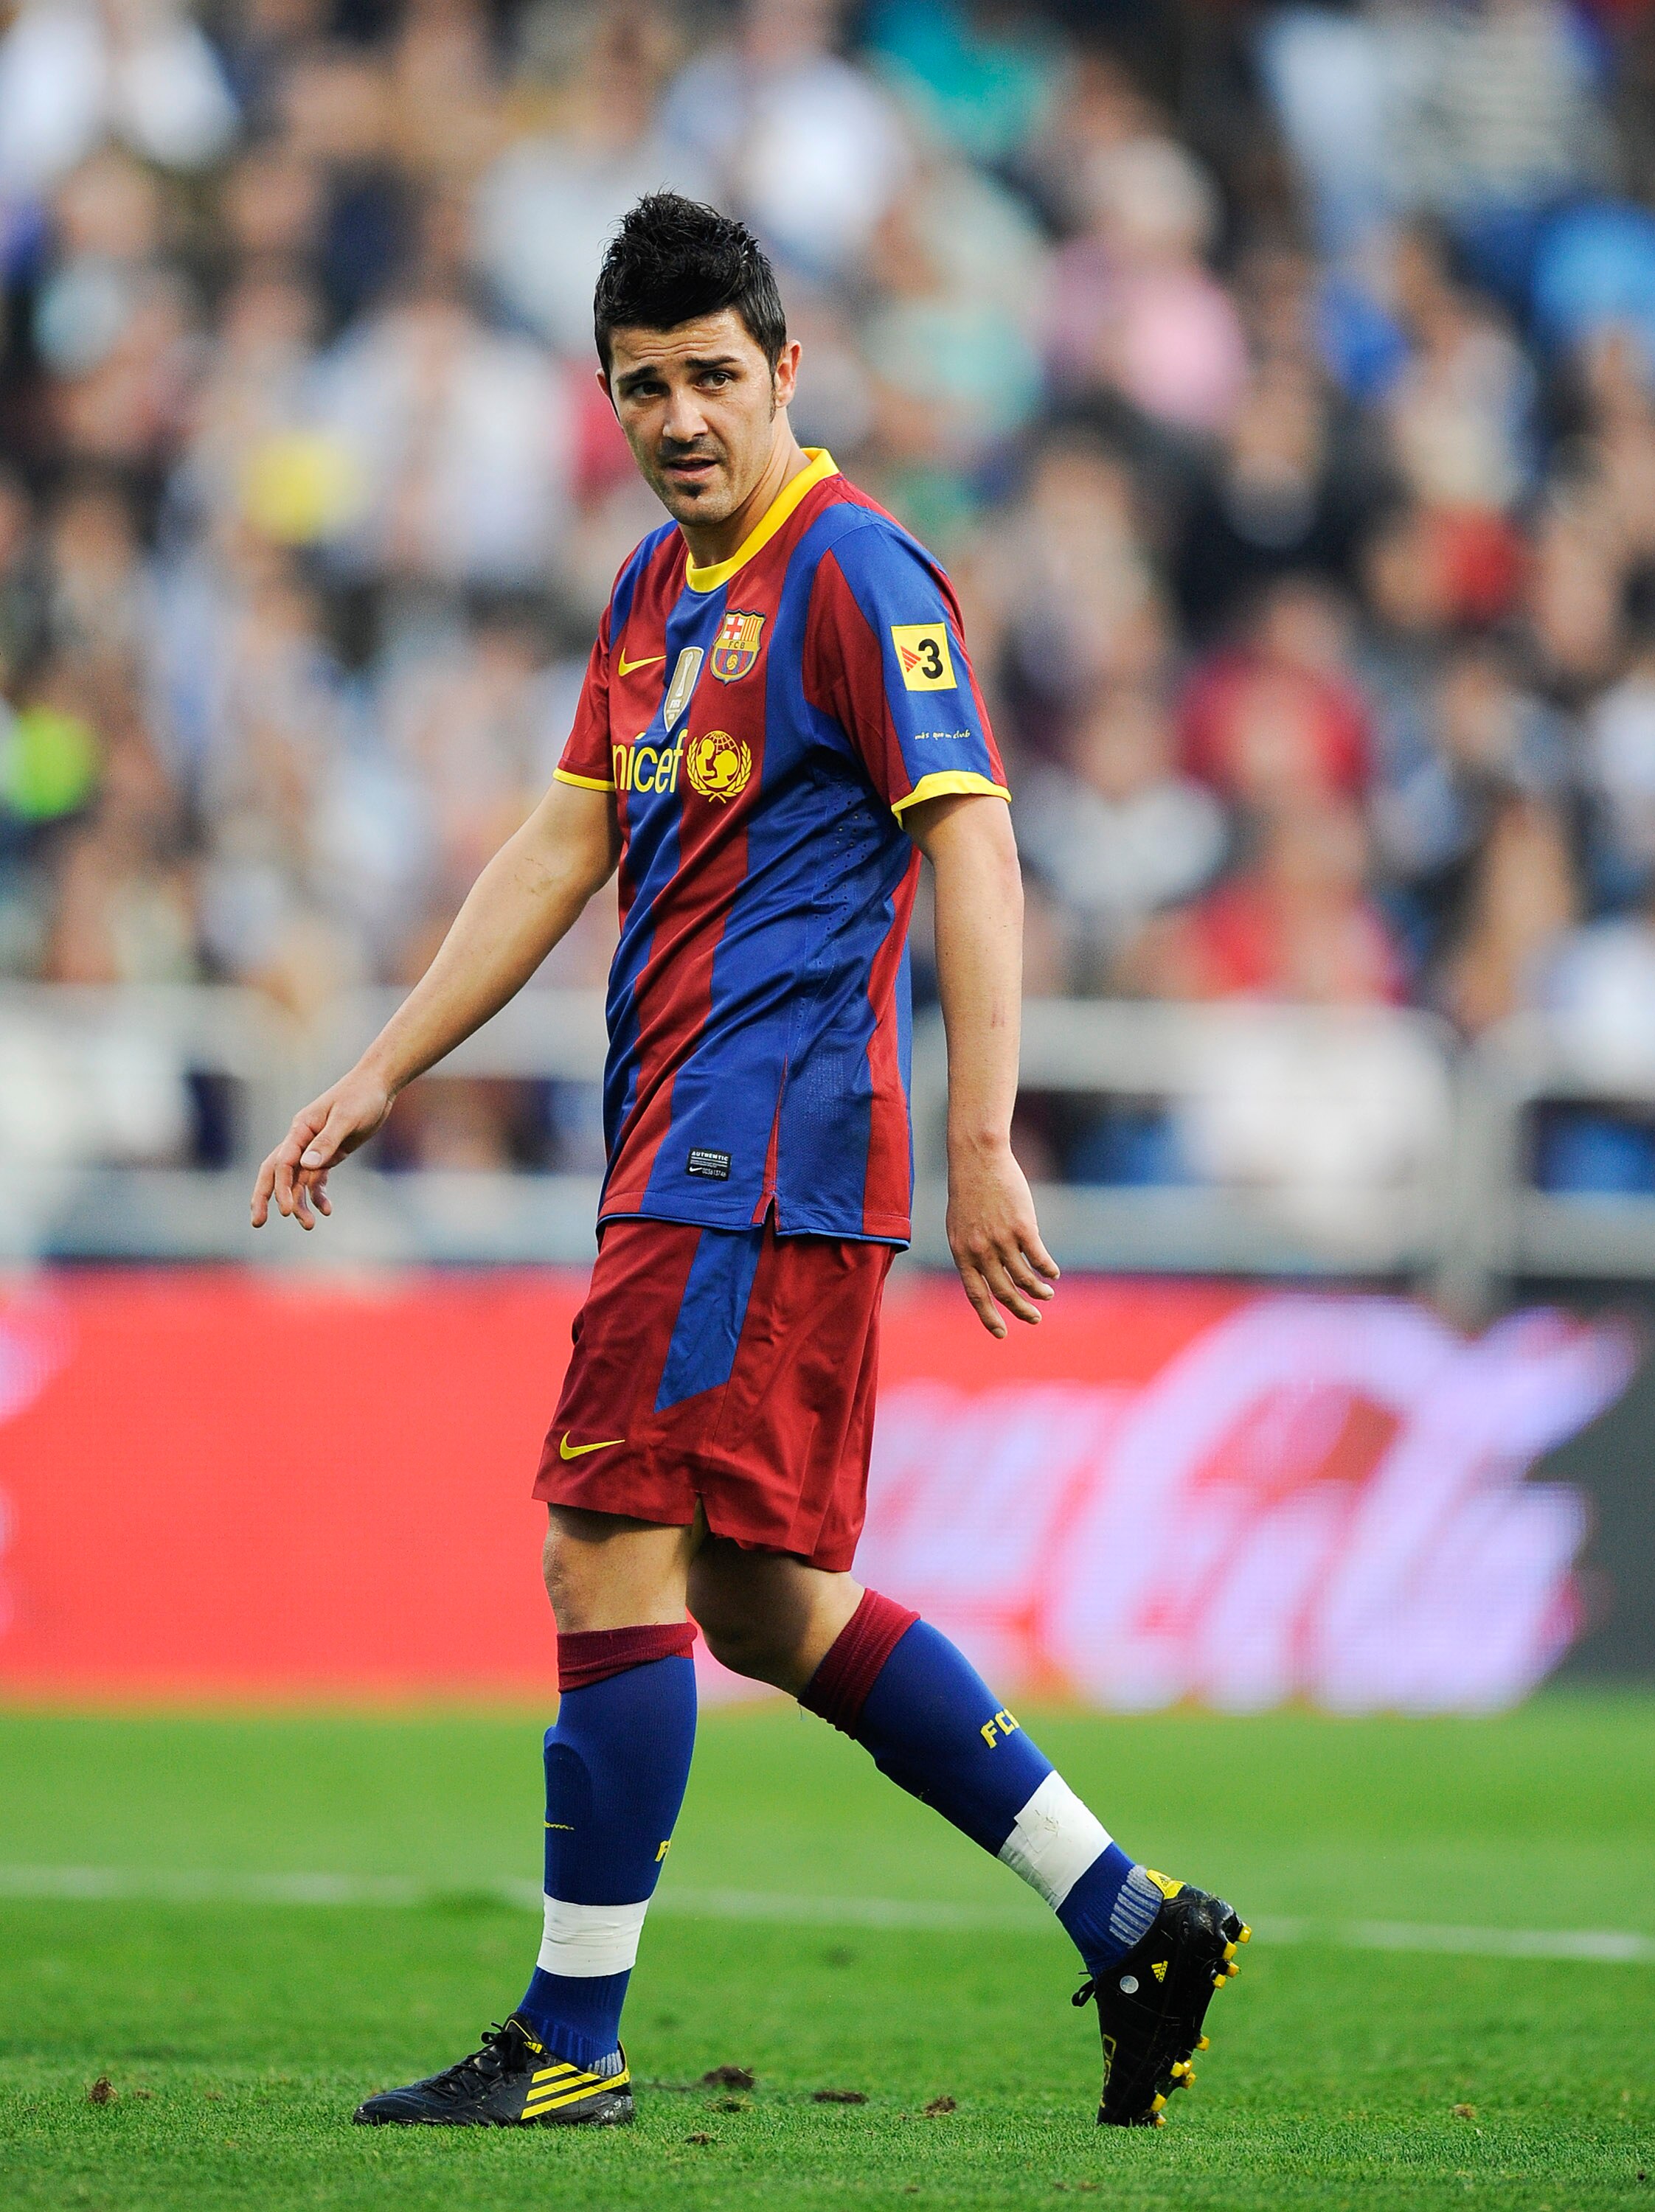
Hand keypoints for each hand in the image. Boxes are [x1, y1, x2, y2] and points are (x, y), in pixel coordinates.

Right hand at [249, 1066, 393, 1230]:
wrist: (378, 1086)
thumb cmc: (361, 1097)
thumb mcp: (346, 1118)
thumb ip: (327, 1141)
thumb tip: (306, 1164)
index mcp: (300, 1129)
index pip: (282, 1162)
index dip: (280, 1187)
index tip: (286, 1210)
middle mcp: (302, 1140)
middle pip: (276, 1172)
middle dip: (265, 1197)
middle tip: (257, 1223)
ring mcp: (314, 1149)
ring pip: (298, 1181)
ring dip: (299, 1203)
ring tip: (308, 1226)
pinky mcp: (329, 1154)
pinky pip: (317, 1179)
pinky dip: (318, 1195)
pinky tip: (327, 1210)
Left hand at [946, 1138, 1058, 1337]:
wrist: (978, 1160)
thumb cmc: (968, 1192)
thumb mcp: (959, 1226)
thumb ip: (970, 1252)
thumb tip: (986, 1274)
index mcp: (962, 1252)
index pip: (976, 1294)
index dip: (988, 1317)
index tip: (1001, 1333)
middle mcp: (981, 1250)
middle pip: (1003, 1291)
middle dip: (1020, 1310)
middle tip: (1034, 1318)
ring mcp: (1002, 1239)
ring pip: (1023, 1277)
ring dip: (1038, 1291)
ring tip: (1047, 1294)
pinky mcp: (1022, 1227)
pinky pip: (1038, 1258)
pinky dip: (1047, 1269)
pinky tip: (1053, 1274)